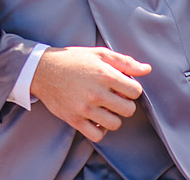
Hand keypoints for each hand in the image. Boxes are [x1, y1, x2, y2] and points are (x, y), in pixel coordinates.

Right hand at [30, 46, 150, 142]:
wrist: (42, 69)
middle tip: (113, 97)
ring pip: (115, 124)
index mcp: (104, 74)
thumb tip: (147, 69)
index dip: (130, 88)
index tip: (120, 86)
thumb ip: (124, 61)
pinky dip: (100, 129)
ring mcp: (85, 108)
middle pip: (128, 109)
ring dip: (113, 117)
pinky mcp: (74, 119)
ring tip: (104, 108)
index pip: (135, 91)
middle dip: (124, 103)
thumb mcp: (98, 54)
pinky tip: (96, 118)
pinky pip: (98, 135)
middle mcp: (96, 92)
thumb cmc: (72, 60)